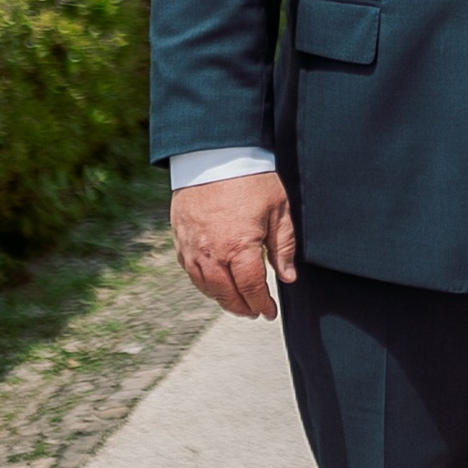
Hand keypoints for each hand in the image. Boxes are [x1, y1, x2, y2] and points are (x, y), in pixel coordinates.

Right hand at [171, 170, 296, 319]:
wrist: (213, 155)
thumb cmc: (250, 179)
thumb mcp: (278, 209)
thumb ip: (283, 246)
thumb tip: (287, 277)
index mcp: (239, 246)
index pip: (251, 288)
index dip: (261, 304)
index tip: (269, 312)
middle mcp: (212, 252)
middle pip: (226, 294)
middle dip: (242, 307)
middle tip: (254, 312)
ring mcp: (192, 247)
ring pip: (205, 286)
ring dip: (222, 299)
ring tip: (236, 304)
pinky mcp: (179, 239)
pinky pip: (191, 271)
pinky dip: (204, 283)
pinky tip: (215, 284)